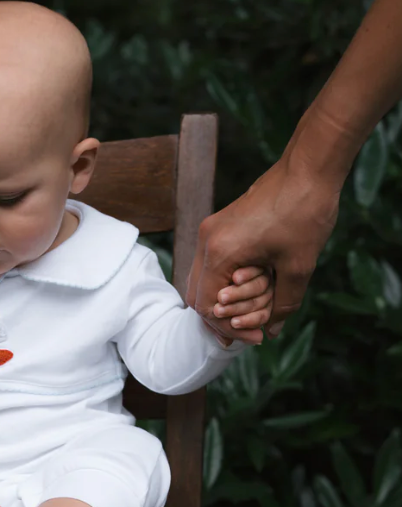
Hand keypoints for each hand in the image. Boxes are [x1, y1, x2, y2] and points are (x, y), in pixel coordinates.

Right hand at [187, 150, 339, 343]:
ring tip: (251, 314)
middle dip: (221, 318)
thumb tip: (272, 331)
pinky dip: (226, 281)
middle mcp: (207, 241)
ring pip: (203, 279)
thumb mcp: (298, 267)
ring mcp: (211, 231)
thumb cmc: (304, 213)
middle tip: (248, 334)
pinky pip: (213, 263)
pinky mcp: (220, 225)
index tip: (256, 338)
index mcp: (220, 252)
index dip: (228, 328)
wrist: (308, 169)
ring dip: (224, 300)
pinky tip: (249, 291)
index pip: (207, 306)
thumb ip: (282, 304)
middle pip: (198, 294)